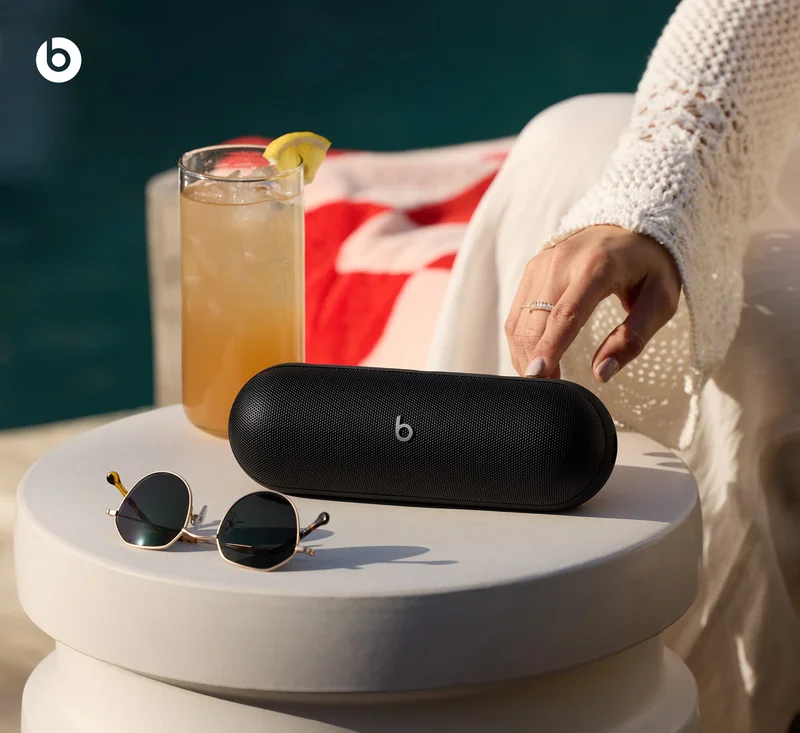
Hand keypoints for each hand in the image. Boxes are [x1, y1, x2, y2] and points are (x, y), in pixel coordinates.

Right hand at [505, 225, 681, 381]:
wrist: (630, 221)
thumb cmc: (650, 264)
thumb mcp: (661, 300)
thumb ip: (633, 338)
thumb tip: (601, 373)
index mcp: (597, 267)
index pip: (565, 315)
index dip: (549, 349)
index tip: (537, 377)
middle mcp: (562, 262)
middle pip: (535, 321)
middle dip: (535, 361)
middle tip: (548, 393)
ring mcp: (542, 263)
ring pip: (519, 320)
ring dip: (525, 355)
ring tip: (542, 380)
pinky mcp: (532, 269)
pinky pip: (517, 313)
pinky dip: (521, 341)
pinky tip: (534, 359)